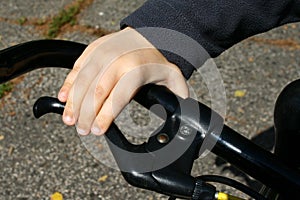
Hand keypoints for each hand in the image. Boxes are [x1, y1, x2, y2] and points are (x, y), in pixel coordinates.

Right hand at [58, 27, 188, 135]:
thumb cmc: (156, 59)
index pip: (116, 98)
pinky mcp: (92, 50)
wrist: (145, 34)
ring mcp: (101, 54)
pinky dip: (68, 84)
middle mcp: (115, 61)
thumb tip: (184, 112)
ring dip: (73, 103)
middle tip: (82, 130)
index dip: (104, 117)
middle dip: (86, 115)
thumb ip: (177, 94)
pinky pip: (76, 68)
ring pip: (82, 81)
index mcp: (135, 70)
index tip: (96, 131)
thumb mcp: (172, 76)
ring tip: (69, 120)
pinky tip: (63, 97)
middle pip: (95, 93)